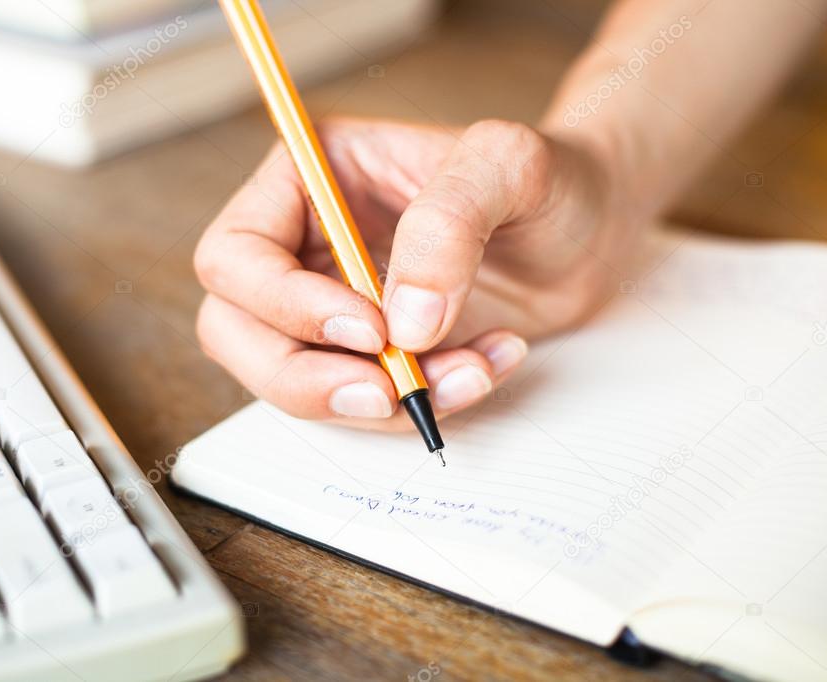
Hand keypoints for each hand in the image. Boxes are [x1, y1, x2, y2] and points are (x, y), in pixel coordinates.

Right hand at [194, 117, 635, 429]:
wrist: (590, 229)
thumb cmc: (546, 178)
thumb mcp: (509, 165)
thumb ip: (450, 223)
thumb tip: (404, 322)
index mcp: (310, 179)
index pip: (236, 256)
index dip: (284, 304)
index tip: (370, 330)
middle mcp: (303, 246)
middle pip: (236, 331)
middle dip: (304, 377)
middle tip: (384, 391)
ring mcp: (330, 306)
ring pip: (294, 380)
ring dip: (376, 400)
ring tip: (471, 371)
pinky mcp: (368, 355)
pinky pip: (360, 402)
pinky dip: (420, 406)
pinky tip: (486, 366)